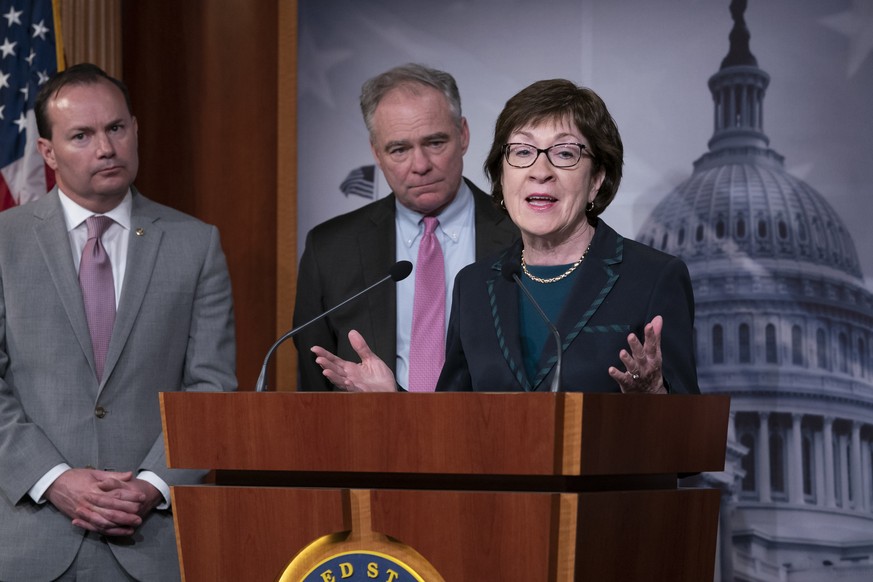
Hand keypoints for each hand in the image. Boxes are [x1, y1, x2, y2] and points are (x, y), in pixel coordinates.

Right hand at [45, 468, 161, 535]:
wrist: (54, 484)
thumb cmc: (75, 476)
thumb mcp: (94, 473)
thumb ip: (113, 475)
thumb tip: (130, 474)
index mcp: (95, 488)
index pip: (116, 494)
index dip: (131, 496)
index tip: (142, 498)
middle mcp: (90, 501)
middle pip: (111, 510)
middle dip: (127, 514)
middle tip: (140, 516)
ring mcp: (84, 511)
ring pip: (103, 521)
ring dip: (118, 525)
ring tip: (132, 527)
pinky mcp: (79, 518)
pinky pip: (93, 527)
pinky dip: (105, 530)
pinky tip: (116, 532)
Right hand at [311, 329, 396, 391]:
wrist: (390, 390)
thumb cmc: (380, 378)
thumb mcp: (371, 358)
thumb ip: (361, 347)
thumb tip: (352, 333)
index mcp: (350, 369)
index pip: (335, 360)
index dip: (325, 355)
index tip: (315, 349)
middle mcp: (350, 377)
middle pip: (335, 370)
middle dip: (326, 365)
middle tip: (318, 359)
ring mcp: (355, 385)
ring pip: (340, 380)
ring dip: (333, 376)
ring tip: (325, 370)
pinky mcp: (362, 392)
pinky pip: (354, 389)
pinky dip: (350, 385)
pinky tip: (347, 381)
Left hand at [608, 315, 666, 393]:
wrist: (651, 393)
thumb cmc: (651, 368)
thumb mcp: (655, 353)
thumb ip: (654, 336)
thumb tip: (657, 318)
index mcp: (653, 358)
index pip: (652, 346)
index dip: (651, 335)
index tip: (649, 325)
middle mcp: (646, 366)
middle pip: (641, 355)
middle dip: (636, 346)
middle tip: (630, 336)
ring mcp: (637, 375)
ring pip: (633, 367)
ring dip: (627, 360)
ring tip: (622, 353)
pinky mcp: (628, 383)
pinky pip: (623, 378)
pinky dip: (617, 374)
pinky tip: (611, 369)